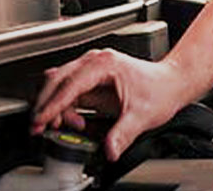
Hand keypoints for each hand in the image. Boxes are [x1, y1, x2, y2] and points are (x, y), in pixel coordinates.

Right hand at [31, 48, 190, 160]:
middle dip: (46, 105)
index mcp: (104, 64)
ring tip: (64, 126)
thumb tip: (109, 150)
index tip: (41, 121)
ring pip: (59, 84)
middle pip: (57, 80)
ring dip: (55, 106)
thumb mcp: (142, 115)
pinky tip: (74, 121)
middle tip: (40, 127)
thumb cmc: (160, 89)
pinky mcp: (92, 79)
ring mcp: (92, 68)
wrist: (172, 82)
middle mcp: (95, 62)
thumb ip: (122, 133)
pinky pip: (69, 91)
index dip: (53, 105)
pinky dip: (64, 106)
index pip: (69, 85)